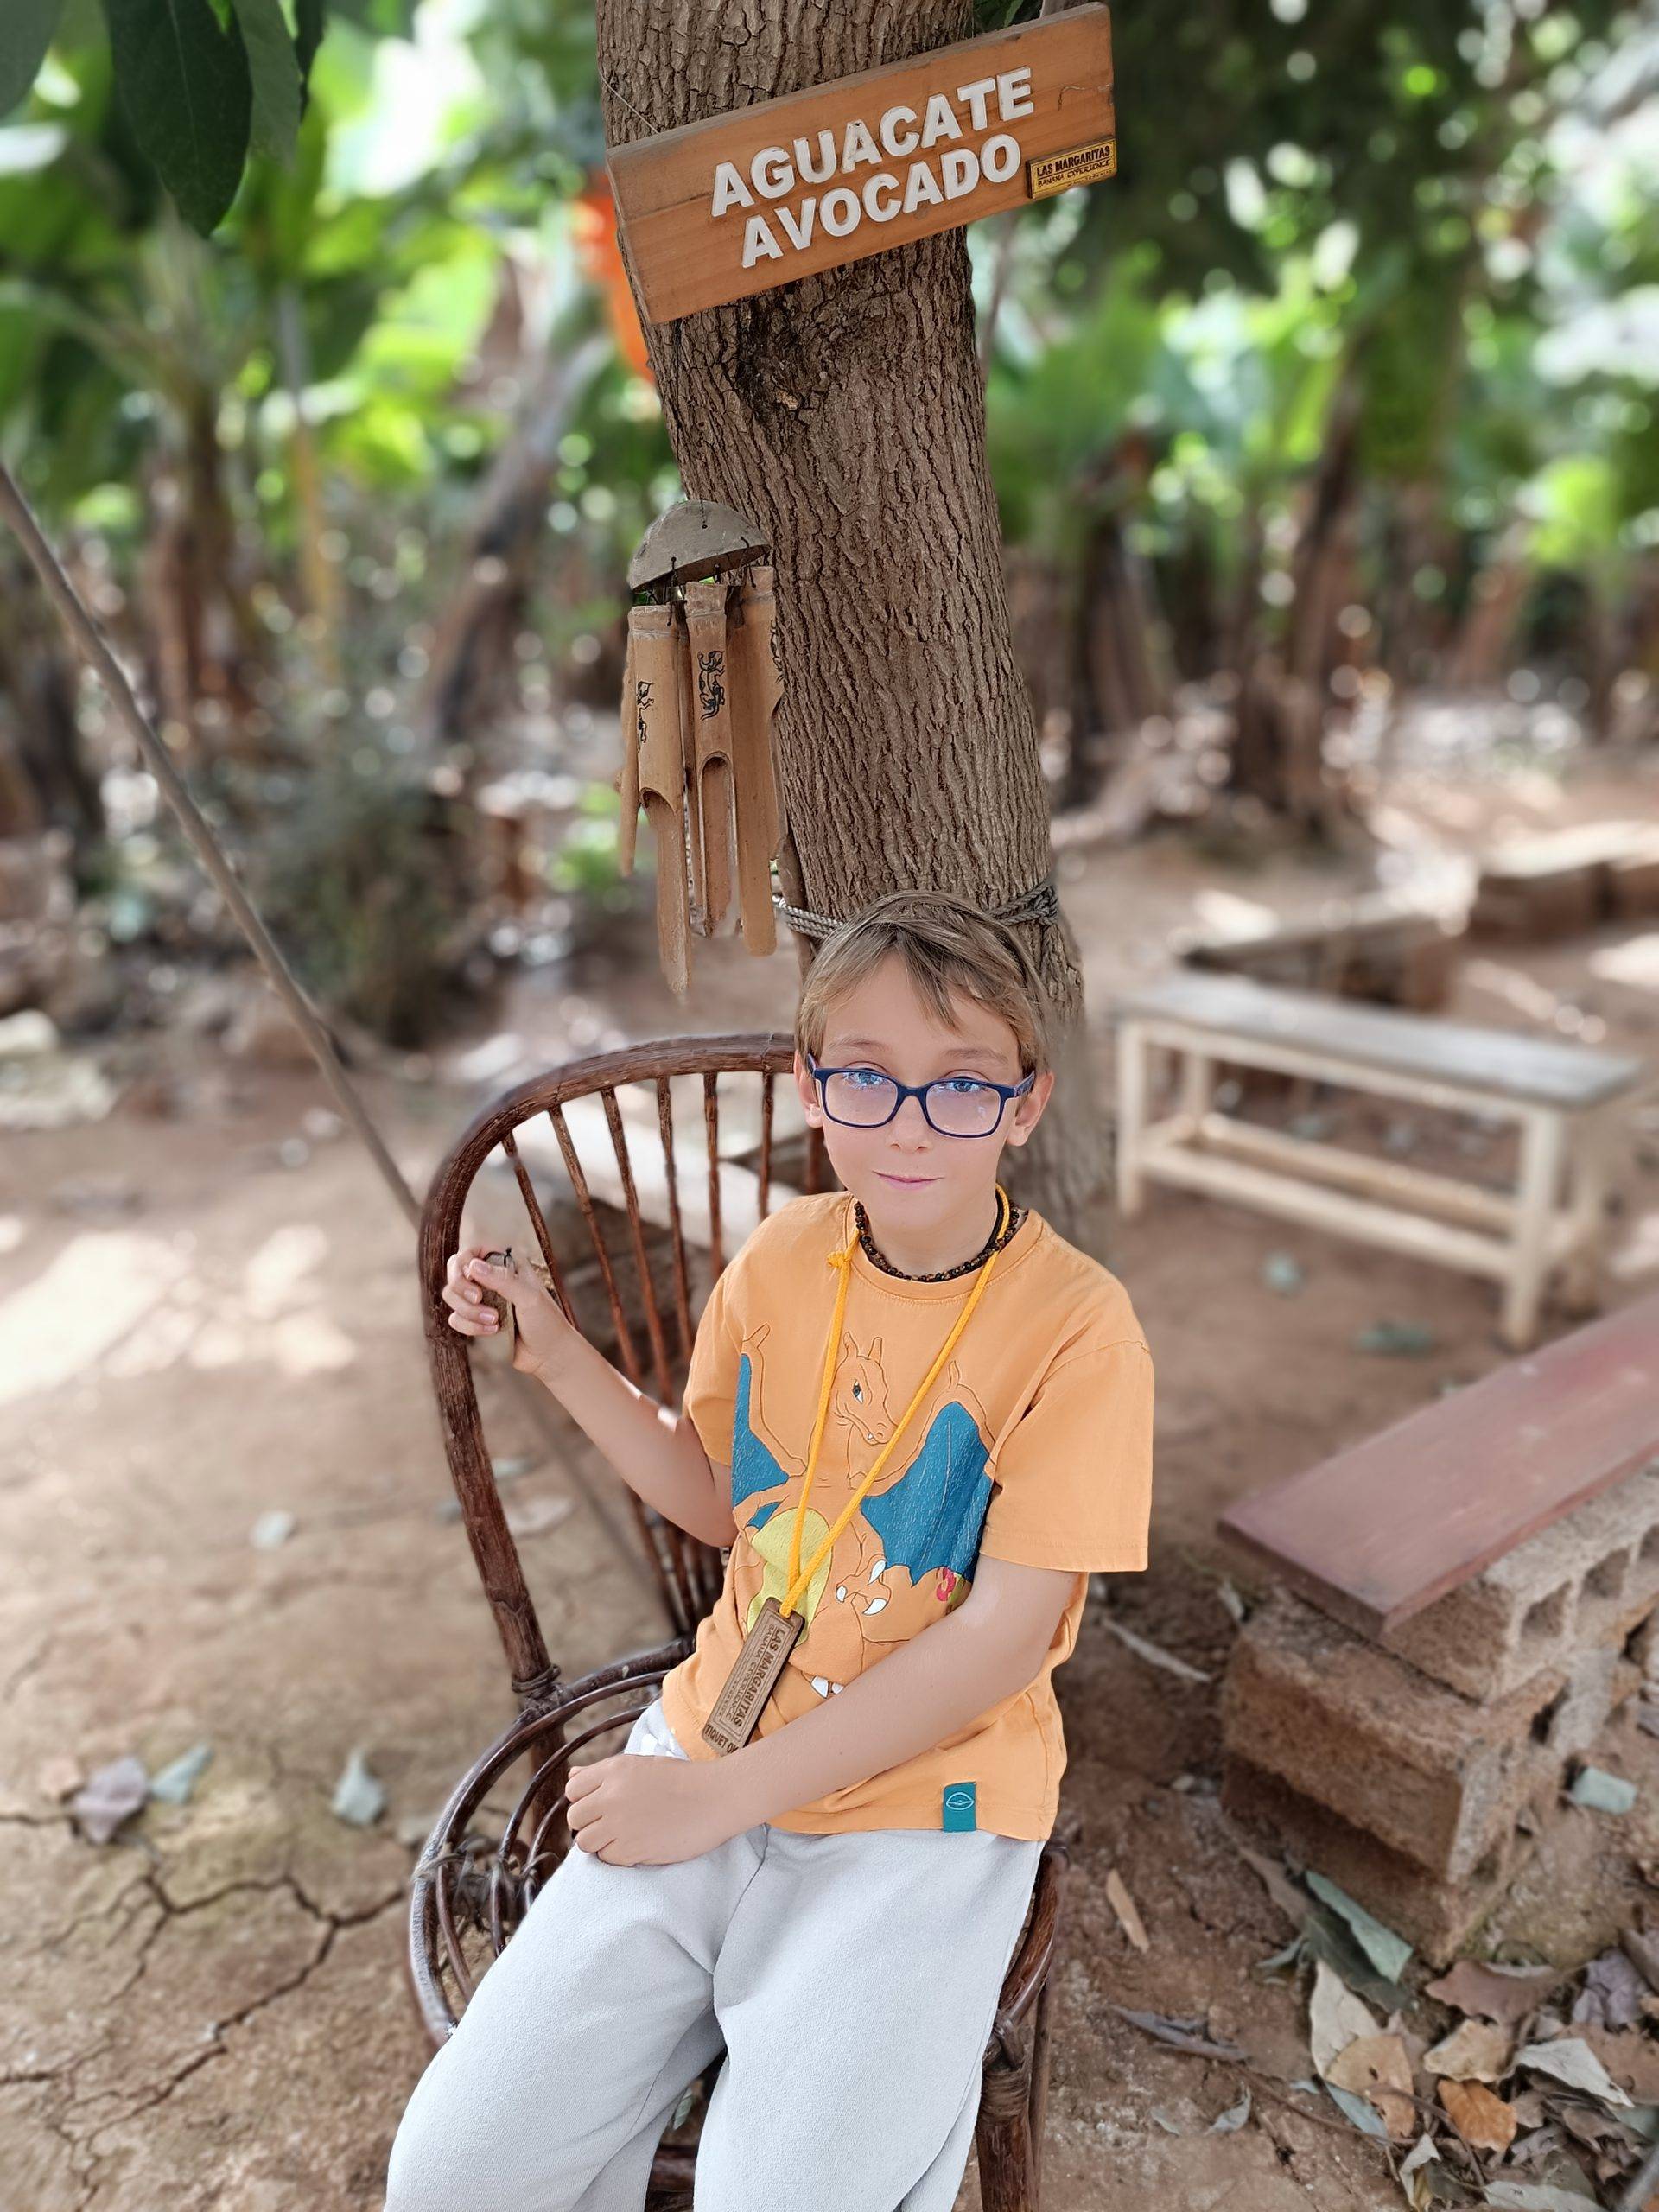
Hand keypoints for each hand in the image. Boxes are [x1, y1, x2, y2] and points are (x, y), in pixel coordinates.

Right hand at [442, 1243, 575, 1382]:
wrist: (549, 1355)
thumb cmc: (547, 1322)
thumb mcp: (529, 1298)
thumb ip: (502, 1280)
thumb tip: (472, 1265)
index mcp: (507, 1265)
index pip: (473, 1251)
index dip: (464, 1262)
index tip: (471, 1276)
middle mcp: (491, 1279)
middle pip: (455, 1271)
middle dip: (462, 1288)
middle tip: (478, 1299)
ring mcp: (483, 1299)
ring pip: (452, 1296)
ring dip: (469, 1311)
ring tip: (495, 1321)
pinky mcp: (476, 1320)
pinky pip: (456, 1318)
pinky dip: (470, 1326)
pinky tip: (493, 1331)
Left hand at [565, 1747, 741, 1865]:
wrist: (715, 1798)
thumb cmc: (681, 1779)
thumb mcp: (640, 1765)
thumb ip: (602, 1772)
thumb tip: (572, 1774)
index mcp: (614, 1770)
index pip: (573, 1789)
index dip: (584, 1799)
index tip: (600, 1804)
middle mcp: (611, 1796)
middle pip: (575, 1818)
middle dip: (589, 1822)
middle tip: (612, 1823)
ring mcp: (620, 1824)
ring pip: (585, 1842)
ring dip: (599, 1842)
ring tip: (622, 1836)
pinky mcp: (632, 1849)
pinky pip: (607, 1858)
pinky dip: (617, 1855)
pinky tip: (637, 1844)